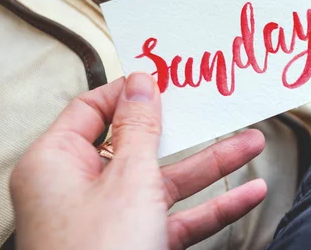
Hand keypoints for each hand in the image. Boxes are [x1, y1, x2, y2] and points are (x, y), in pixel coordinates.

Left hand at [10, 73, 266, 249]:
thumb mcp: (128, 177)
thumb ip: (140, 127)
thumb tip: (140, 82)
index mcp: (57, 162)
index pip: (93, 109)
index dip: (129, 91)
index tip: (165, 77)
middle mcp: (82, 188)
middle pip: (140, 145)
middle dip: (188, 131)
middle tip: (213, 108)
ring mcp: (113, 218)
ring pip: (168, 181)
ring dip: (213, 166)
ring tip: (252, 144)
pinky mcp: (138, 242)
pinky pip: (179, 216)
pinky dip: (214, 206)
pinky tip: (249, 194)